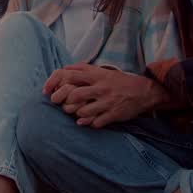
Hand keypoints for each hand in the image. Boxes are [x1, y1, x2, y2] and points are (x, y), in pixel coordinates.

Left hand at [43, 64, 169, 127]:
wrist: (144, 91)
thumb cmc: (119, 82)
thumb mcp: (103, 71)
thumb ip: (84, 69)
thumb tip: (64, 68)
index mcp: (97, 75)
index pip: (70, 76)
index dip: (55, 83)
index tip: (47, 92)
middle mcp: (101, 87)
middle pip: (75, 95)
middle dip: (64, 103)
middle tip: (62, 106)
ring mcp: (108, 102)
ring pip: (83, 111)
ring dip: (76, 114)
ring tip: (76, 114)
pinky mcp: (114, 114)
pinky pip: (96, 122)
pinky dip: (87, 123)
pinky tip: (85, 122)